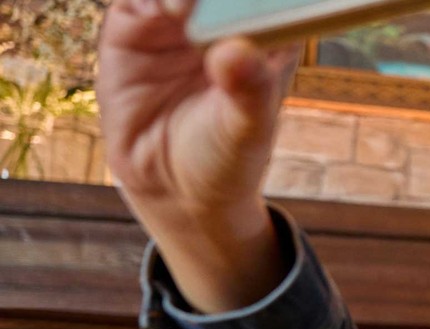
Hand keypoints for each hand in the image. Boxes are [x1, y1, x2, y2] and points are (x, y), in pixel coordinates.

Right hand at [99, 0, 300, 308]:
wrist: (173, 185)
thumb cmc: (225, 155)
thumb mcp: (246, 130)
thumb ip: (249, 93)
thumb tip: (236, 53)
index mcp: (267, 36)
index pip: (272, 0)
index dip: (264, 2)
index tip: (261, 5)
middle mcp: (222, 20)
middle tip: (212, 3)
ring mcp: (176, 20)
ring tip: (186, 7)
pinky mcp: (133, 25)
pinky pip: (136, 1)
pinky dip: (146, 0)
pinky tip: (168, 8)